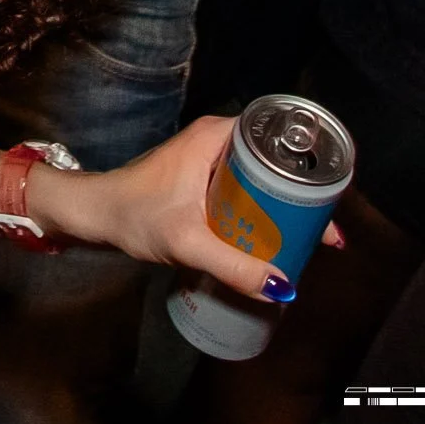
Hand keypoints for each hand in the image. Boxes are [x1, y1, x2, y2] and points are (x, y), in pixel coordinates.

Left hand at [45, 117, 341, 301]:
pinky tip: (274, 239)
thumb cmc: (132, 215)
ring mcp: (207, 159)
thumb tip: (283, 288)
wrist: (92, 214)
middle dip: (303, 195)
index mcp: (215, 135)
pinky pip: (244, 188)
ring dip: (283, 206)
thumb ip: (233, 266)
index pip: (278, 137)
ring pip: (260, 177)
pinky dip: (262, 210)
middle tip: (326, 233)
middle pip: (274, 160)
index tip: (332, 200)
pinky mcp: (201, 179)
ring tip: (309, 241)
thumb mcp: (187, 242)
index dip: (310, 166)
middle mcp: (215, 139)